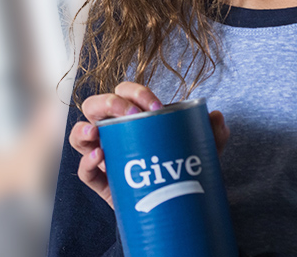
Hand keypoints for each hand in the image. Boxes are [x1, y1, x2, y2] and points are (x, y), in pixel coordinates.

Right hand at [69, 82, 229, 208]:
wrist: (171, 204)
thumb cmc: (178, 165)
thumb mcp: (199, 148)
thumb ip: (212, 133)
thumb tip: (216, 116)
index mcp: (134, 116)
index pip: (126, 92)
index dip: (137, 93)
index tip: (157, 107)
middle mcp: (113, 130)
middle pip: (96, 105)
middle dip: (110, 103)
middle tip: (131, 114)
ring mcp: (104, 155)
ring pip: (80, 134)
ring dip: (84, 129)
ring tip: (96, 133)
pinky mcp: (101, 181)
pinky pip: (83, 171)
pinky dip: (86, 163)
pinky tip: (98, 158)